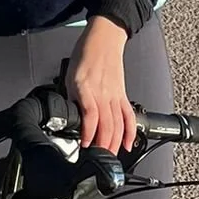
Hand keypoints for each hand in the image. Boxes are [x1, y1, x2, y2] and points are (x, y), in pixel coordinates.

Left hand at [67, 16, 136, 153]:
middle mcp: (103, 95)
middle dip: (103, 146)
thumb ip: (71, 98)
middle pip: (107, 126)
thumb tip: (69, 118)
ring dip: (114, 144)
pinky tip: (128, 145)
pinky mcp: (122, 96)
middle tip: (97, 160)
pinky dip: (130, 132)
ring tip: (109, 158)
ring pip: (118, 125)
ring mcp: (115, 96)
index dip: (88, 134)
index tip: (84, 146)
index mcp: (87, 89)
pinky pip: (128, 116)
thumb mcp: (69, 76)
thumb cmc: (85, 54)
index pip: (90, 116)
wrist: (104, 39)